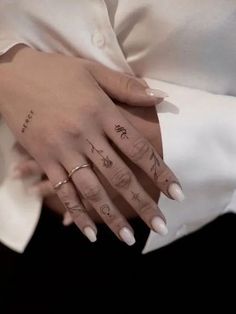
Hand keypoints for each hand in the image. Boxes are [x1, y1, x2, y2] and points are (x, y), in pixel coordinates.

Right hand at [1, 46, 183, 244]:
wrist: (11, 75)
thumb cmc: (56, 71)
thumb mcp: (93, 70)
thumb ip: (127, 87)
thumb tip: (161, 96)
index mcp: (102, 113)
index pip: (138, 148)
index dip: (159, 171)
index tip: (176, 193)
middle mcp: (86, 135)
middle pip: (119, 175)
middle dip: (142, 202)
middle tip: (161, 226)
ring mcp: (63, 150)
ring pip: (92, 189)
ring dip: (112, 216)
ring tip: (129, 239)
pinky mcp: (44, 159)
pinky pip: (62, 190)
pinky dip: (75, 213)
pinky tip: (88, 233)